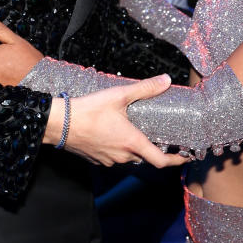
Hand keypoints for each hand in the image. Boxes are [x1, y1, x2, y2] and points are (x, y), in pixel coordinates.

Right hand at [52, 75, 187, 168]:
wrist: (58, 123)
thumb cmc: (87, 110)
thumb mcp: (119, 95)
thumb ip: (145, 88)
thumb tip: (166, 80)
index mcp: (132, 142)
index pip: (161, 161)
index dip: (176, 161)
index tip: (185, 157)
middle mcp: (123, 155)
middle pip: (144, 157)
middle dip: (151, 148)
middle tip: (156, 136)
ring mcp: (109, 160)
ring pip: (128, 157)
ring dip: (132, 148)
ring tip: (131, 131)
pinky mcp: (97, 160)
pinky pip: (113, 157)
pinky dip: (117, 148)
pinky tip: (111, 133)